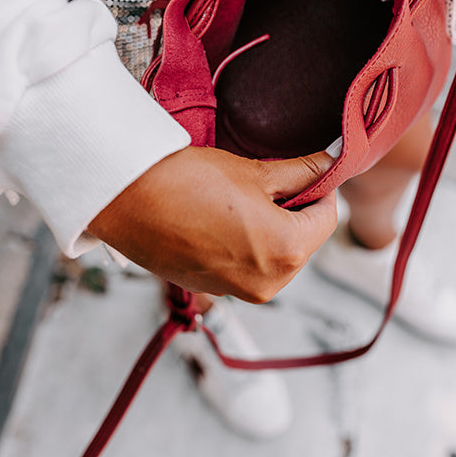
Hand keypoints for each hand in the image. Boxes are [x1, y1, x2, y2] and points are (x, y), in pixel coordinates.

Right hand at [87, 146, 336, 302]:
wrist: (125, 199)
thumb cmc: (189, 180)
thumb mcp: (255, 171)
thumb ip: (301, 172)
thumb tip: (329, 164)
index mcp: (286, 251)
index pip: (326, 219)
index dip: (322, 190)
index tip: (311, 171)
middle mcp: (268, 283)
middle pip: (302, 242)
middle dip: (296, 212)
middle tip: (273, 181)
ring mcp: (237, 291)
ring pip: (275, 257)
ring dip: (271, 229)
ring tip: (242, 198)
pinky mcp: (210, 290)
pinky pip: (244, 267)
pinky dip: (244, 244)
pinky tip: (221, 216)